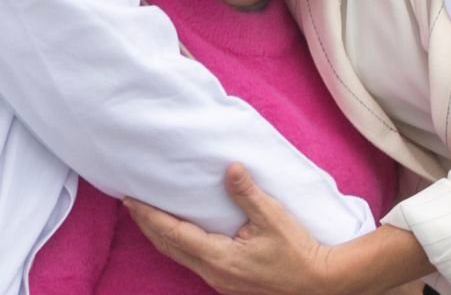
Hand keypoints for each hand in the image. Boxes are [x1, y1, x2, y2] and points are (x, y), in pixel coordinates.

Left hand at [125, 164, 335, 294]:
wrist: (318, 284)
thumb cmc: (297, 252)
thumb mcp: (273, 218)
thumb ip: (248, 194)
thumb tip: (230, 168)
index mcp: (219, 257)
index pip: (174, 234)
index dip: (150, 217)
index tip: (131, 200)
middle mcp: (213, 273)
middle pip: (170, 248)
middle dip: (148, 226)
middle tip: (131, 204)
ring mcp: (220, 281)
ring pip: (180, 257)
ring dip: (162, 236)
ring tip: (149, 217)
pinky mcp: (228, 282)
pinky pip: (193, 262)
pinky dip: (179, 245)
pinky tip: (181, 235)